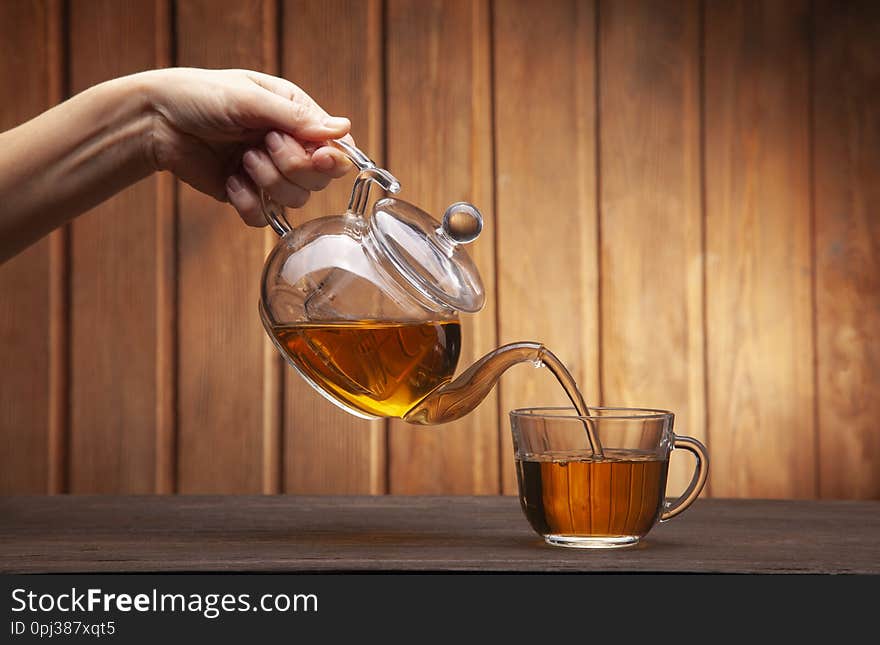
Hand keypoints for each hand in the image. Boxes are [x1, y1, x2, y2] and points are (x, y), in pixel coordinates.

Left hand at [146, 68, 353, 225]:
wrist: (155, 121)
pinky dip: (248, 203)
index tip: (320, 157)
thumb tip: (344, 128)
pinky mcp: (247, 196)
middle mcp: (289, 147)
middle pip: (319, 179)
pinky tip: (230, 181)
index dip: (334, 160)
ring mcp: (269, 174)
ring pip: (296, 200)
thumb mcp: (250, 97)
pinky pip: (265, 216)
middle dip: (292, 166)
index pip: (337, 148)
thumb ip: (296, 117)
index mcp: (296, 117)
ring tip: (242, 159)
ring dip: (268, 181)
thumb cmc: (200, 96)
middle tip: (263, 144)